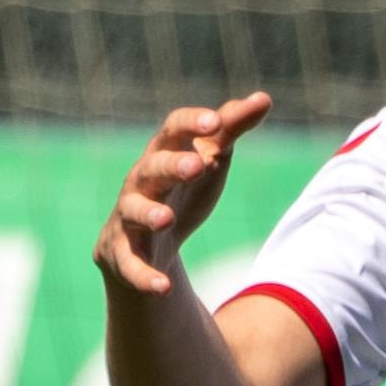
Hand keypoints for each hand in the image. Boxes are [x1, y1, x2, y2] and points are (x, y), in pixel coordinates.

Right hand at [96, 92, 273, 295]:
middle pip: (151, 168)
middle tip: (197, 166)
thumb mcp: (209, 159)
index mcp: (163, 154)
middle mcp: (141, 181)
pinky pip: (129, 265)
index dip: (191, 124)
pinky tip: (163, 287)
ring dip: (148, 214)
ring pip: (131, 212)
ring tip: (166, 219)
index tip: (216, 122)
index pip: (172, 130)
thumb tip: (263, 98)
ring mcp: (128, 217)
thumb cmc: (183, 189)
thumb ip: (231, 130)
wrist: (151, 243)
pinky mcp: (121, 254)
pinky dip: (143, 276)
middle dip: (171, 166)